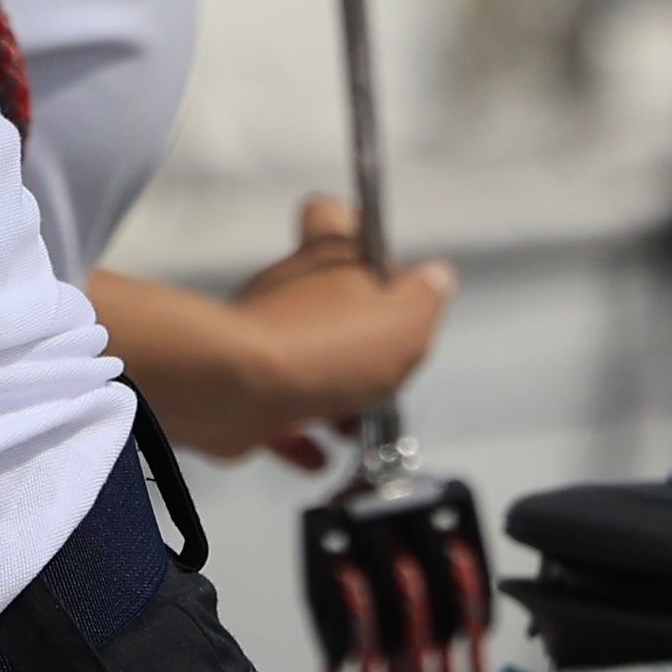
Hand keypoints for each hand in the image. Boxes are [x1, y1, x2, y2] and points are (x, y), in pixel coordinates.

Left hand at [102, 198, 459, 466]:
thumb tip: (436, 278)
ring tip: (353, 425)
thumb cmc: (325, 347)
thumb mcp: (405, 321)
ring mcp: (255, 339)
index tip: (380, 266)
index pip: (332, 218)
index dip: (357, 233)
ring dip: (333, 398)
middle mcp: (284, 292)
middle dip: (359, 343)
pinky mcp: (235, 385)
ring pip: (302, 363)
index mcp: (323, 262)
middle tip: (384, 371)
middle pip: (326, 304)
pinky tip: (318, 454)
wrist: (240, 388)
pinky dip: (298, 434)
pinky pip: (272, 410)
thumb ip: (426, 298)